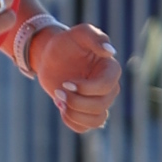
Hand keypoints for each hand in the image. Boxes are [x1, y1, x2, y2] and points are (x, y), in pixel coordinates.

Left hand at [27, 17, 120, 132]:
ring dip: (74, 114)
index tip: (66, 82)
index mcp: (111, 70)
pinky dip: (71, 121)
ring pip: (97, 121)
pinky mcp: (86, 112)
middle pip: (101, 106)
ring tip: (60, 101)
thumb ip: (95, 37)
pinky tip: (61, 107)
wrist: (50, 57)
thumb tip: (110, 51)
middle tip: (58, 91)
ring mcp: (99, 102)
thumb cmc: (66, 43)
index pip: (106, 87)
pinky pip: (85, 128)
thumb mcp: (78, 34)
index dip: (85, 89)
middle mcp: (110, 88)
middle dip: (76, 101)